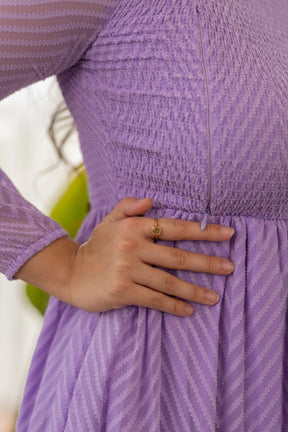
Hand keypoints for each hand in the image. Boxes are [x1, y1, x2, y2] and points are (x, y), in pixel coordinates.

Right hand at [67, 197, 234, 315]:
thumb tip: (151, 200)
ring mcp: (127, 270)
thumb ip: (129, 207)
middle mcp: (132, 246)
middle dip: (207, 263)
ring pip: (169, 282)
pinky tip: (189, 311)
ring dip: (195, 291)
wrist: (71, 273)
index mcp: (134, 227)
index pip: (175, 228)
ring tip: (214, 298)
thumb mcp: (110, 221)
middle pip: (178, 257)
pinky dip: (173, 306)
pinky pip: (155, 299)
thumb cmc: (97, 247)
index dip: (203, 231)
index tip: (228, 234)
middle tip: (230, 268)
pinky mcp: (122, 291)